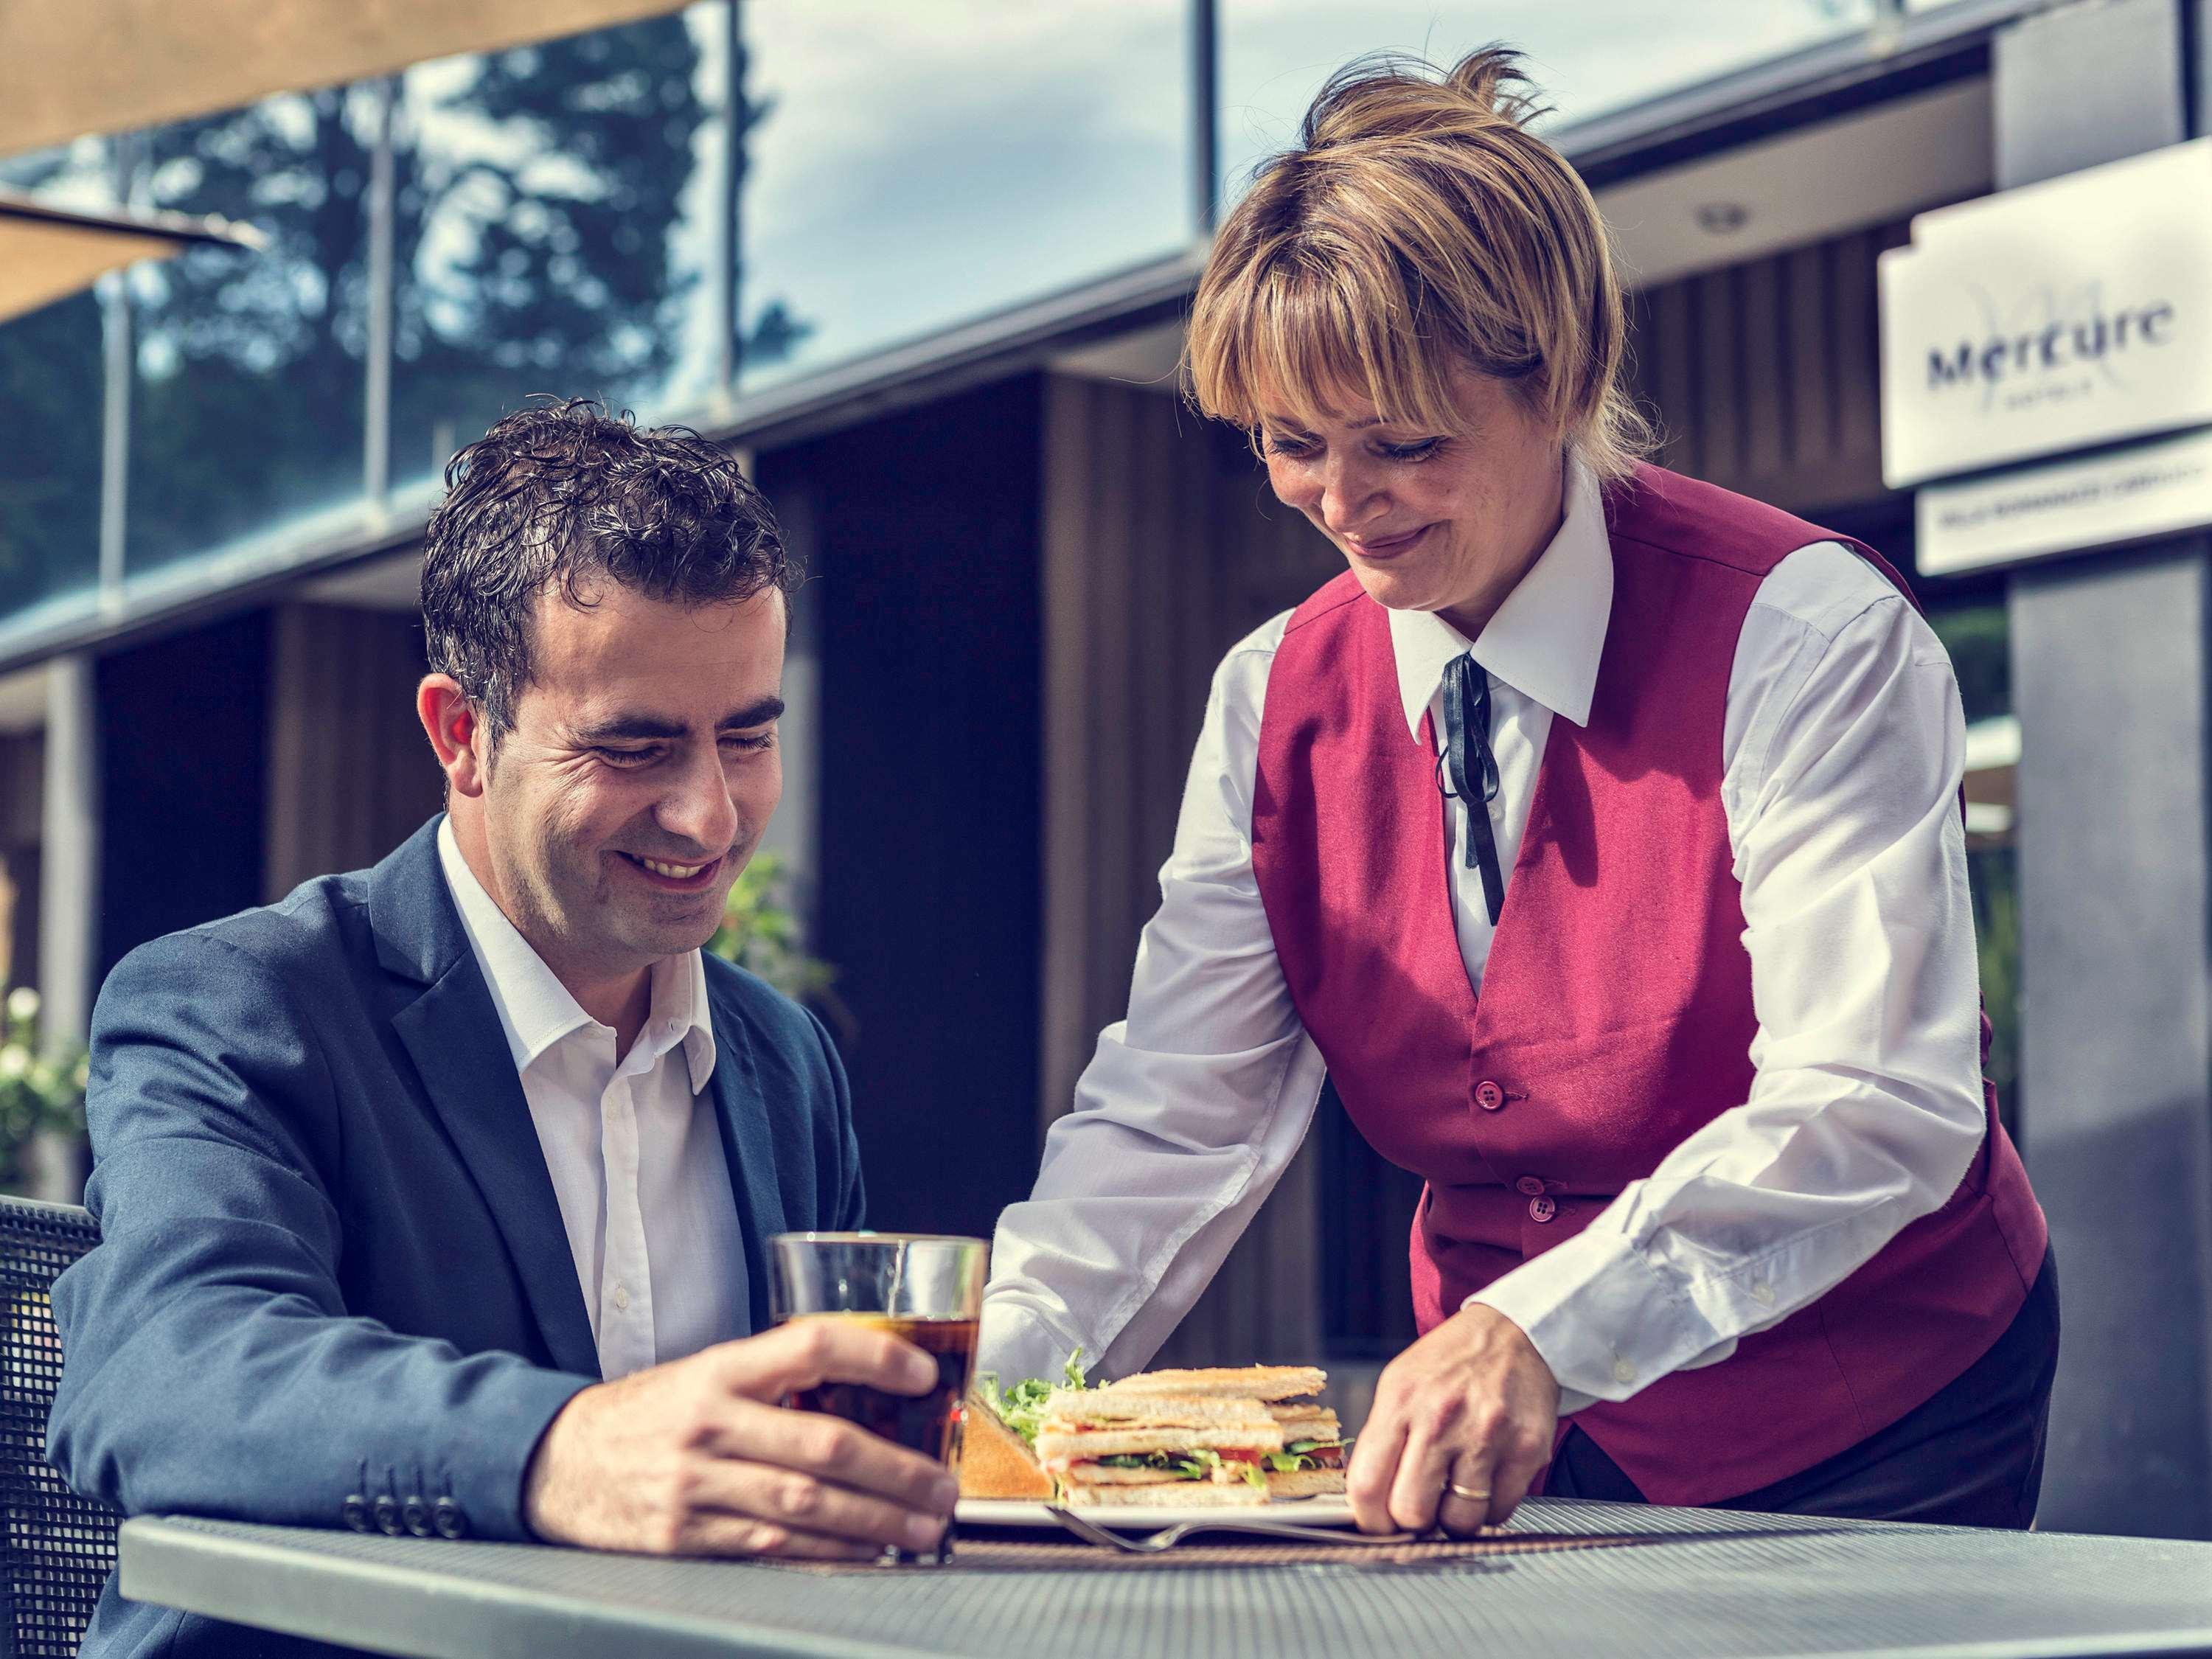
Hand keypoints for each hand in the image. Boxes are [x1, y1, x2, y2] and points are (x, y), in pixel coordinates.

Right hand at [523, 1319, 958, 1560]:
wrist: (555, 1463)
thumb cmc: (647, 1415)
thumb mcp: (702, 1374)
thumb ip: (773, 1379)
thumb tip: (868, 1387)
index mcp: (720, 1369)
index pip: (810, 1346)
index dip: (875, 1356)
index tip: (925, 1373)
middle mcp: (710, 1423)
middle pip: (823, 1444)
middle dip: (896, 1470)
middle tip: (943, 1485)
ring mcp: (696, 1485)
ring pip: (805, 1506)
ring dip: (875, 1521)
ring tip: (921, 1528)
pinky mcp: (684, 1538)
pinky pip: (772, 1549)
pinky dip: (826, 1555)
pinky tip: (865, 1555)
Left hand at [1347, 1303, 1559, 1534]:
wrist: (1516, 1331)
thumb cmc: (1452, 1362)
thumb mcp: (1400, 1383)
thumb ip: (1382, 1439)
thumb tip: (1368, 1503)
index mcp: (1400, 1400)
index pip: (1367, 1485)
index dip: (1369, 1520)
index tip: (1378, 1523)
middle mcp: (1441, 1418)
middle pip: (1411, 1512)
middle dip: (1412, 1522)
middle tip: (1420, 1507)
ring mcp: (1487, 1435)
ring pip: (1459, 1522)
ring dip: (1454, 1518)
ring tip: (1455, 1490)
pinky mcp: (1526, 1450)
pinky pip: (1500, 1512)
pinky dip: (1489, 1508)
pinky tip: (1485, 1480)